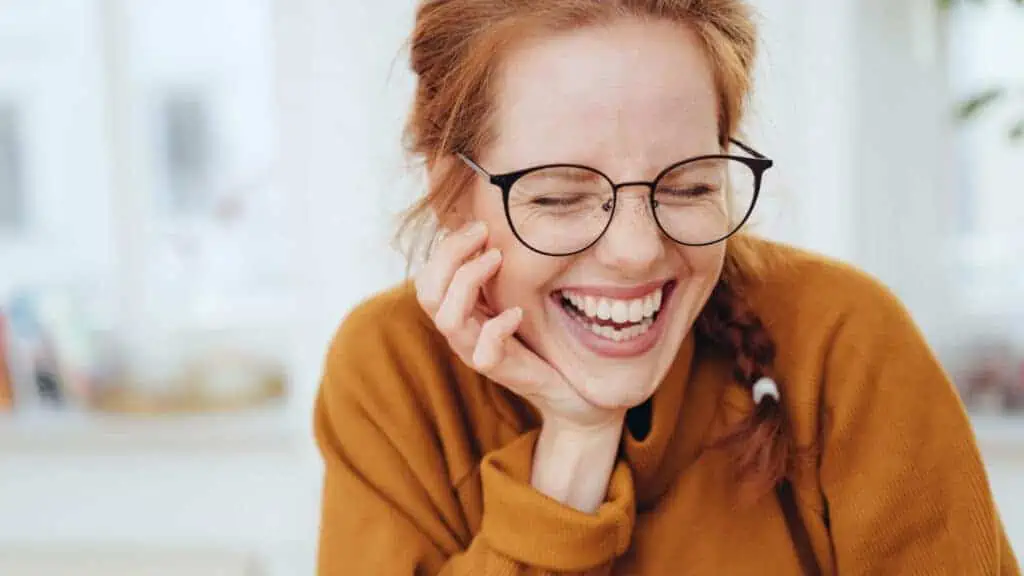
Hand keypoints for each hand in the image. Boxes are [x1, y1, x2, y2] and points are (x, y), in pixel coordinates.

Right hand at [415, 221, 622, 429]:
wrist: (565, 388)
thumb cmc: (538, 338)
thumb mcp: (511, 298)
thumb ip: (495, 274)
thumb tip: (494, 226)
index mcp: (459, 313)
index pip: (427, 279)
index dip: (445, 248)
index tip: (478, 226)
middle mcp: (460, 333)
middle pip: (428, 294)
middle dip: (451, 255)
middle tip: (483, 233)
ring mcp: (475, 353)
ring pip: (447, 319)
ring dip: (468, 281)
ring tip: (497, 259)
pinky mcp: (499, 371)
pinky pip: (483, 352)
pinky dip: (498, 327)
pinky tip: (518, 312)